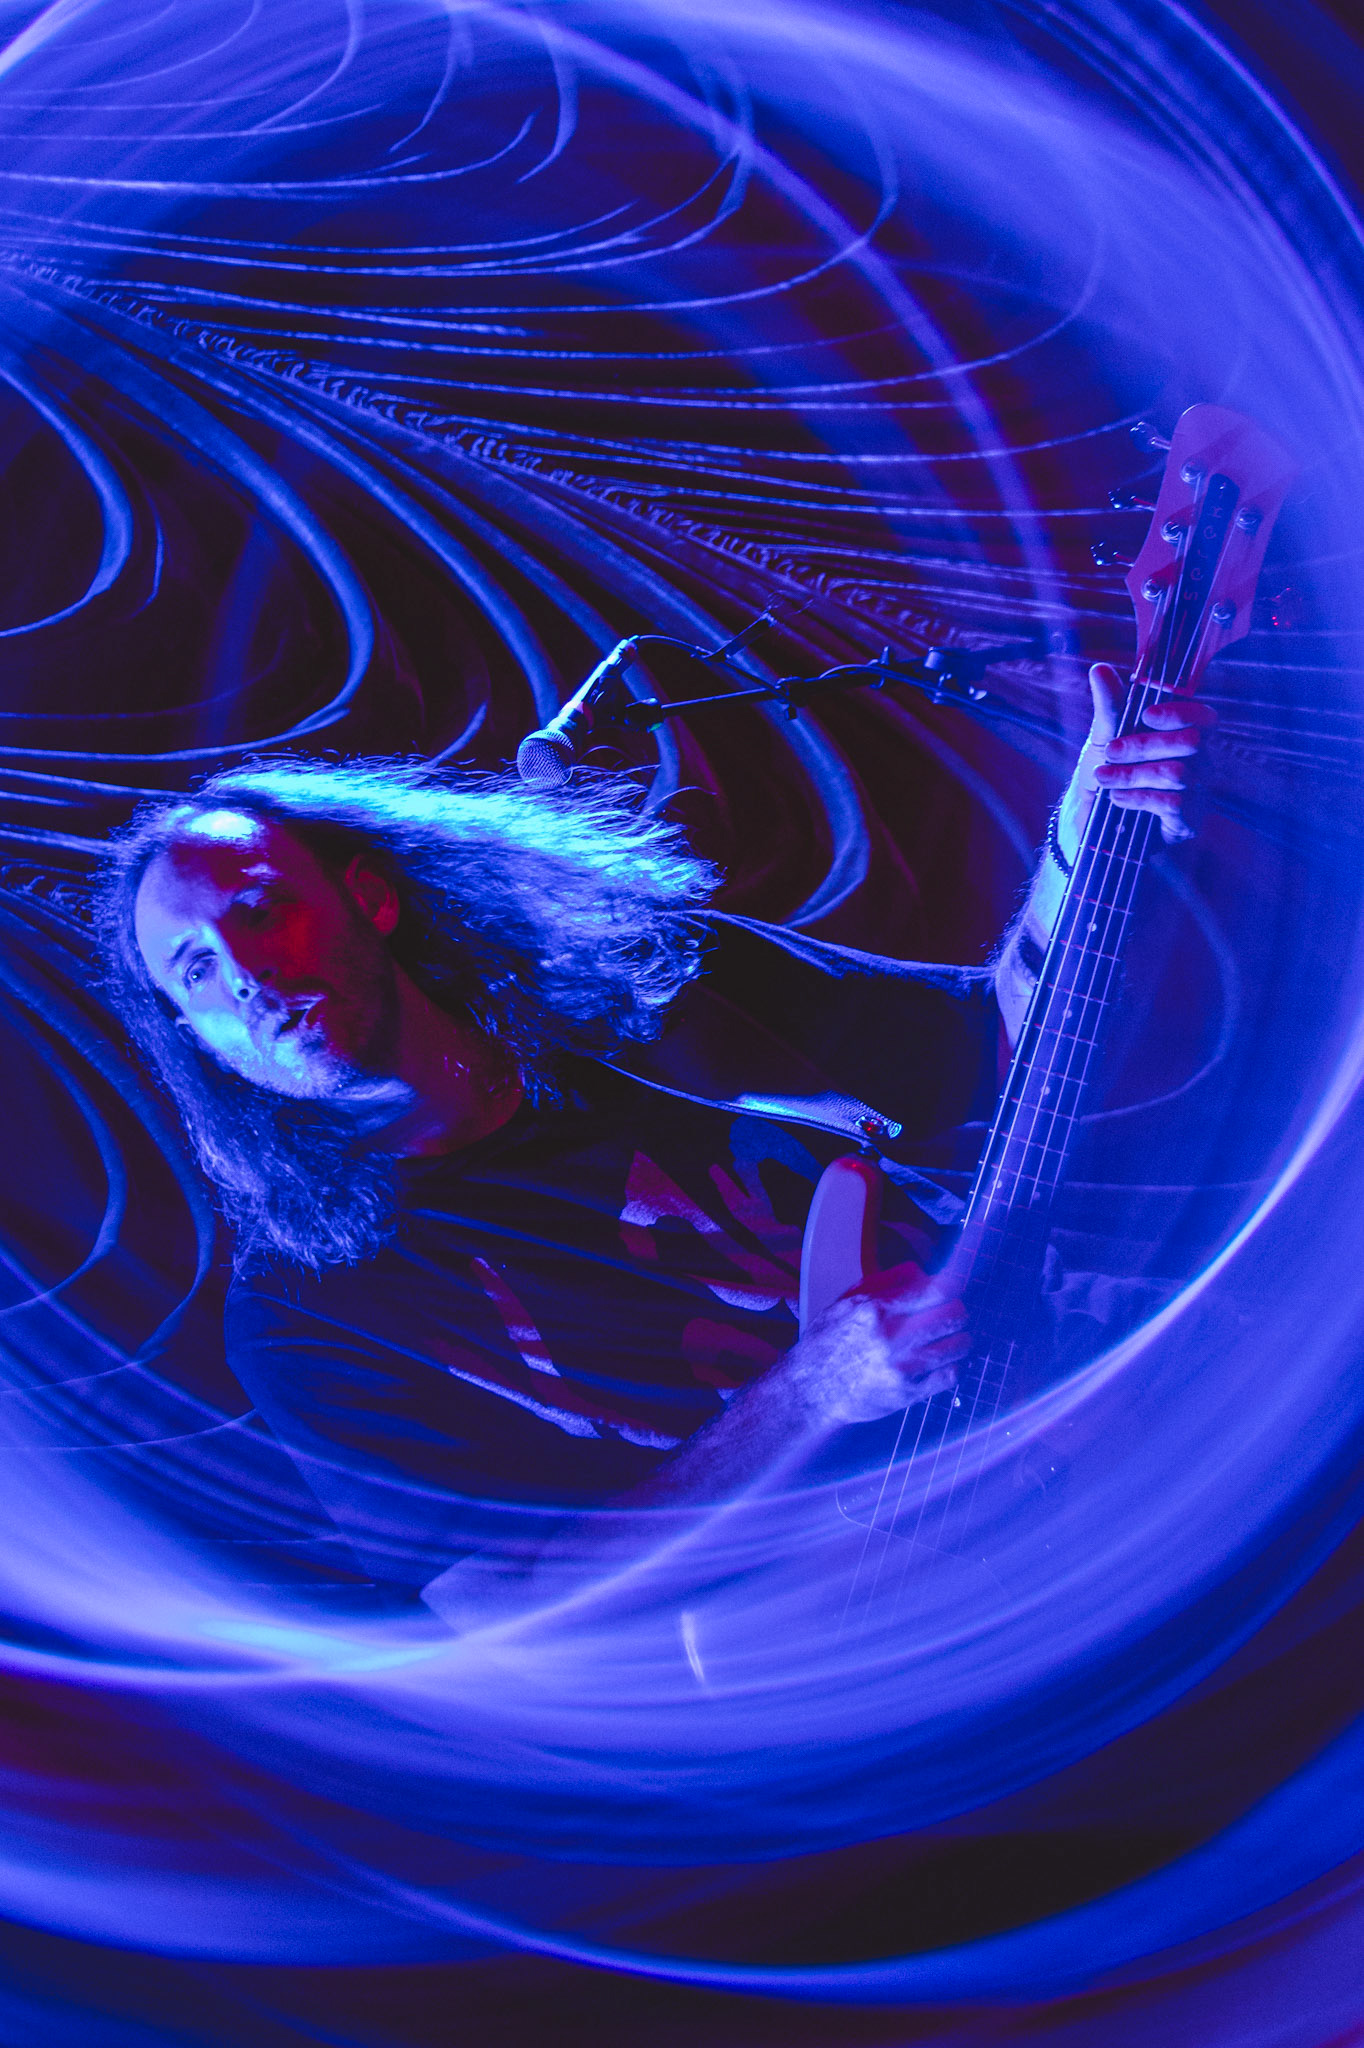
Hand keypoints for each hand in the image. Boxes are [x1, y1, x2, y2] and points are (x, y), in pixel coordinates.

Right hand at [777, 1260, 966, 1427]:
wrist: (810, 1390)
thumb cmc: (828, 1341)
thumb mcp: (847, 1301)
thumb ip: (885, 1282)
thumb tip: (922, 1272)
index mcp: (877, 1309)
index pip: (937, 1289)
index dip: (953, 1284)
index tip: (953, 1285)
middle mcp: (892, 1337)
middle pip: (954, 1314)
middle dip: (956, 1310)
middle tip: (949, 1313)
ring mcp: (902, 1367)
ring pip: (959, 1345)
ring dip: (958, 1338)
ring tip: (948, 1338)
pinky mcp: (907, 1393)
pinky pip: (950, 1375)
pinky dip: (950, 1366)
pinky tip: (939, 1363)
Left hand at [1058, 662, 1216, 854]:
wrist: (1089, 825)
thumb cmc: (1103, 776)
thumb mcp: (1103, 739)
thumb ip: (1110, 707)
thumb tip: (1099, 669)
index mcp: (1183, 736)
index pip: (1203, 717)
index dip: (1181, 712)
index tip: (1145, 715)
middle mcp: (1198, 762)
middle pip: (1191, 743)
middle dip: (1144, 745)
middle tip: (1110, 753)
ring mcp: (1198, 793)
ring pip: (1178, 773)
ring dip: (1134, 774)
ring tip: (1105, 779)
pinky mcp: (1188, 822)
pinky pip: (1173, 804)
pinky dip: (1139, 798)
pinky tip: (1118, 800)